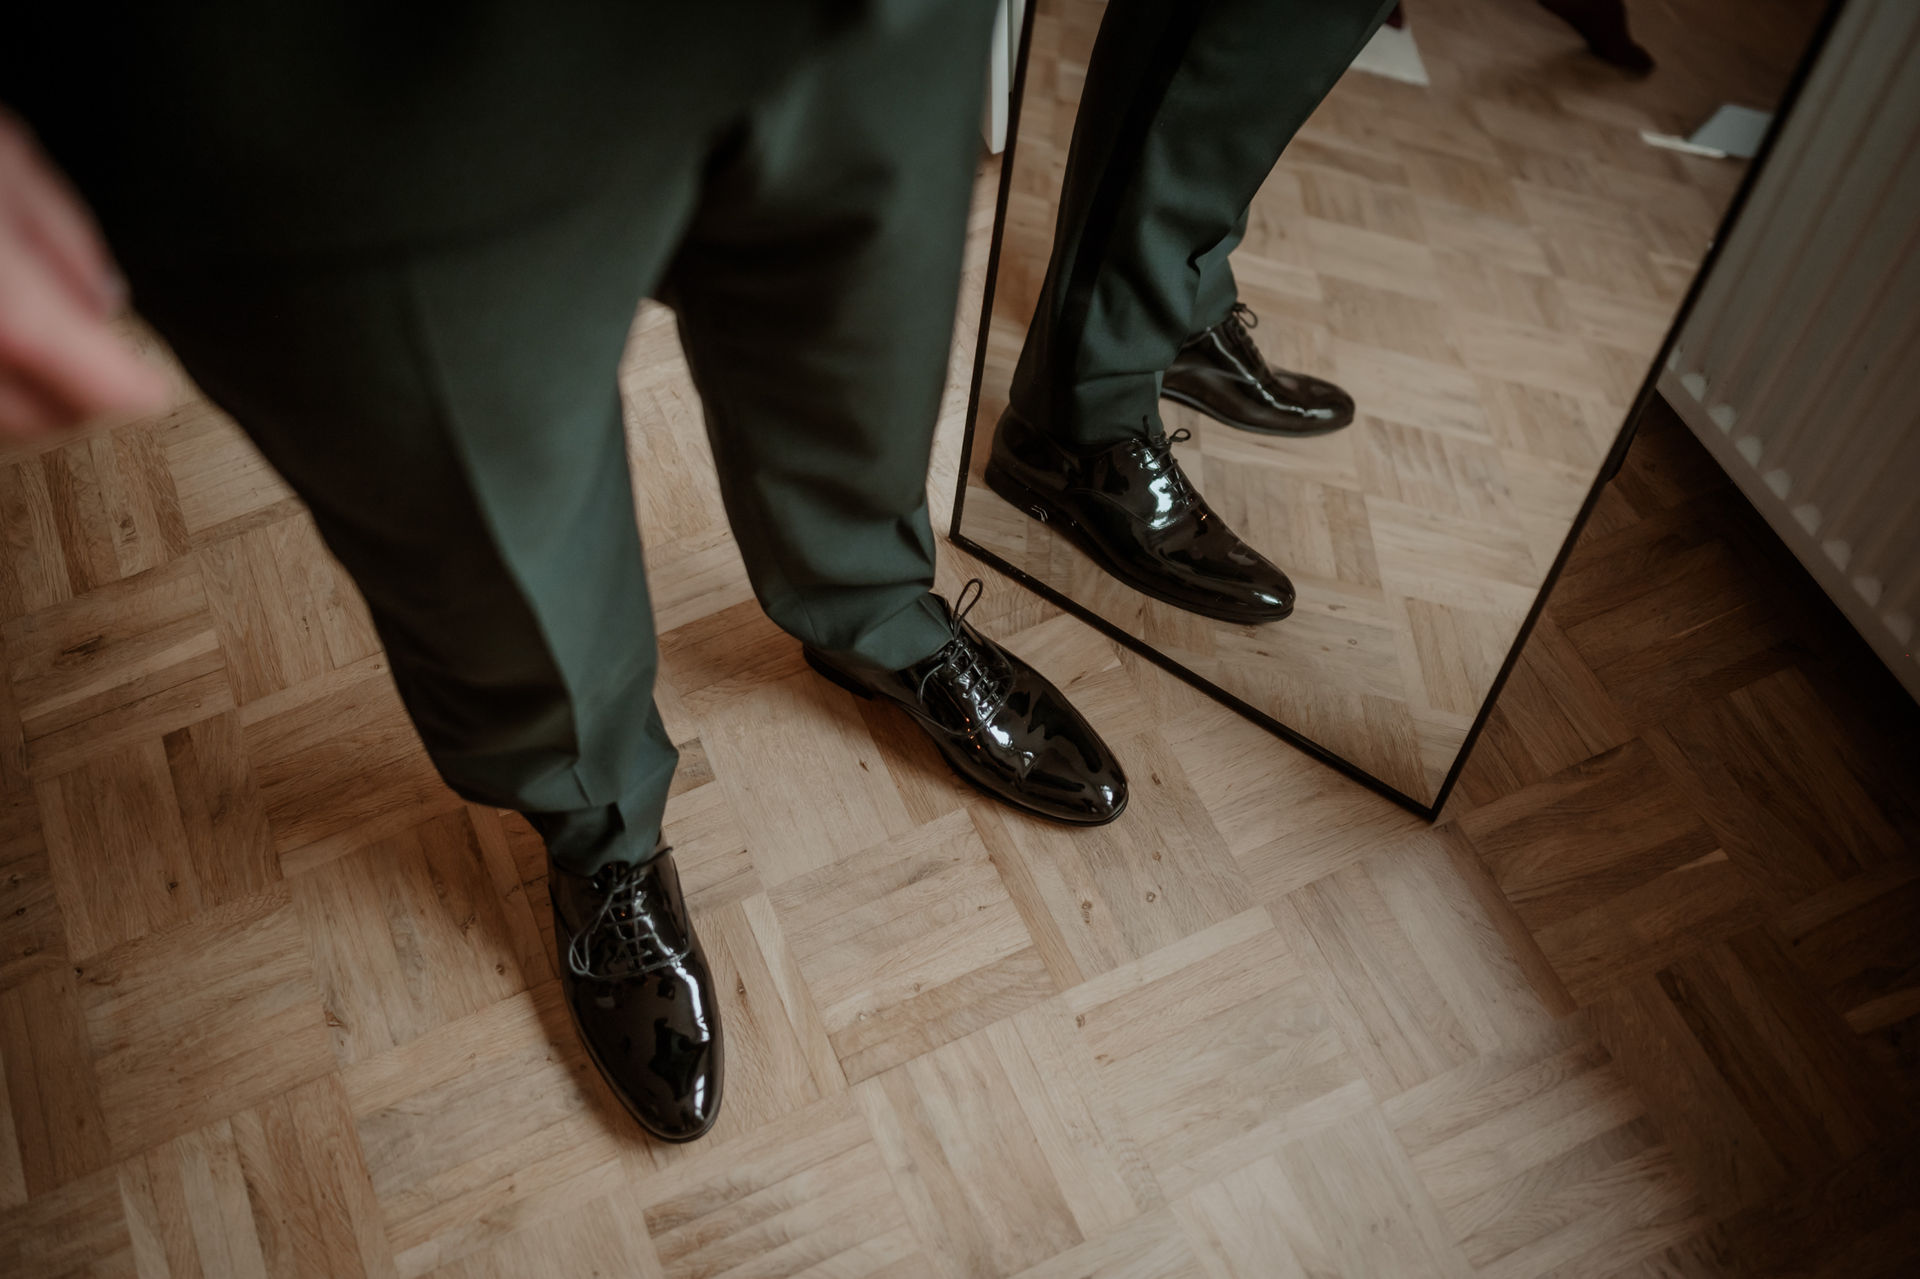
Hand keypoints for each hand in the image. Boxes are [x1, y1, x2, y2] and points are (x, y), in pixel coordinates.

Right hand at [0, 109, 169, 439]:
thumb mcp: (4, 157)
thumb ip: (65, 237)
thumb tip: (106, 301)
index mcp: (9, 312)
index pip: (106, 393)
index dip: (139, 390)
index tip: (153, 385)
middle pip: (45, 423)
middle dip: (79, 397)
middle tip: (96, 357)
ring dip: (26, 396)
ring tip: (37, 340)